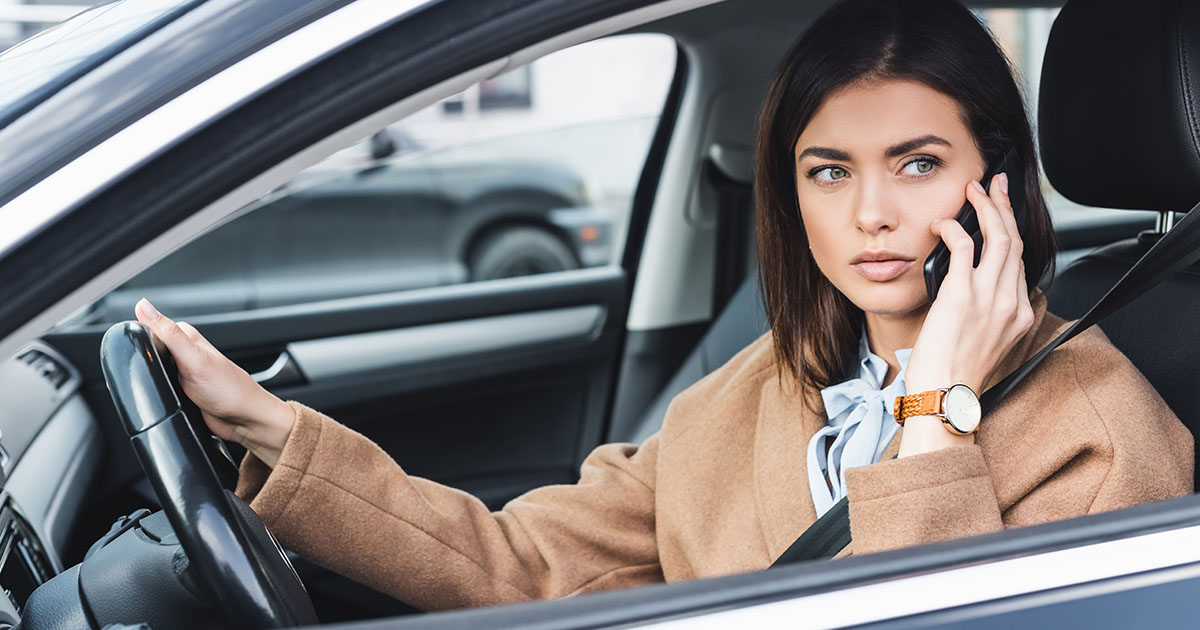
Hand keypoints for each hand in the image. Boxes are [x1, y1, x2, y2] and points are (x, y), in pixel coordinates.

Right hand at [134, 298, 295, 467]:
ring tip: (153, 387)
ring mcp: (181, 372)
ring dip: (147, 378)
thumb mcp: (194, 358)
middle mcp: (183, 352)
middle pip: (148, 350)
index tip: (130, 351)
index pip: (149, 328)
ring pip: (152, 369)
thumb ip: (169, 334)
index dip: (137, 339)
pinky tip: (156, 397)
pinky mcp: (181, 390)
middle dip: (140, 361)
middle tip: (146, 375)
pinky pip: (159, 387)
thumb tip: (144, 306)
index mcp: (186, 337)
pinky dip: (154, 392)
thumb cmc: (228, 389)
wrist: (244, 421)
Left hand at [900, 173, 1034, 455]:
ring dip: (986, 208)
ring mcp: (989, 297)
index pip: (1018, 262)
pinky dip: (955, 228)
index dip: (1010, 231)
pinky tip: (943, 222)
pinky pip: (965, 247)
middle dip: (1005, 207)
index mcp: (1018, 314)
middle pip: (1014, 241)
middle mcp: (1010, 302)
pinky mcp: (962, 295)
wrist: (945, 397)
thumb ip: (985, 315)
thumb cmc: (954, 376)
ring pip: (998, 237)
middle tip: (995, 184)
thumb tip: (968, 294)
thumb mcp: (982, 342)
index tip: (1001, 212)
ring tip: (973, 190)